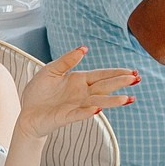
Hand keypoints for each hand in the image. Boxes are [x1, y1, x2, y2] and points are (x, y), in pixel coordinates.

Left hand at [13, 47, 135, 141]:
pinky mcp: (65, 116)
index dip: (116, 73)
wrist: (28, 112)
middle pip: (104, 87)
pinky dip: (87, 112)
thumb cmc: (39, 91)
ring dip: (112, 101)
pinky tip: (98, 109)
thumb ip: (67, 60)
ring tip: (128, 99)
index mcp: (79, 80)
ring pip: (98, 102)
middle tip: (137, 80)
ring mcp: (75, 106)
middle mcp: (82, 93)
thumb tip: (84, 48)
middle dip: (120, 83)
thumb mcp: (51, 70)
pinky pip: (78, 114)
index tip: (133, 71)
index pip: (102, 75)